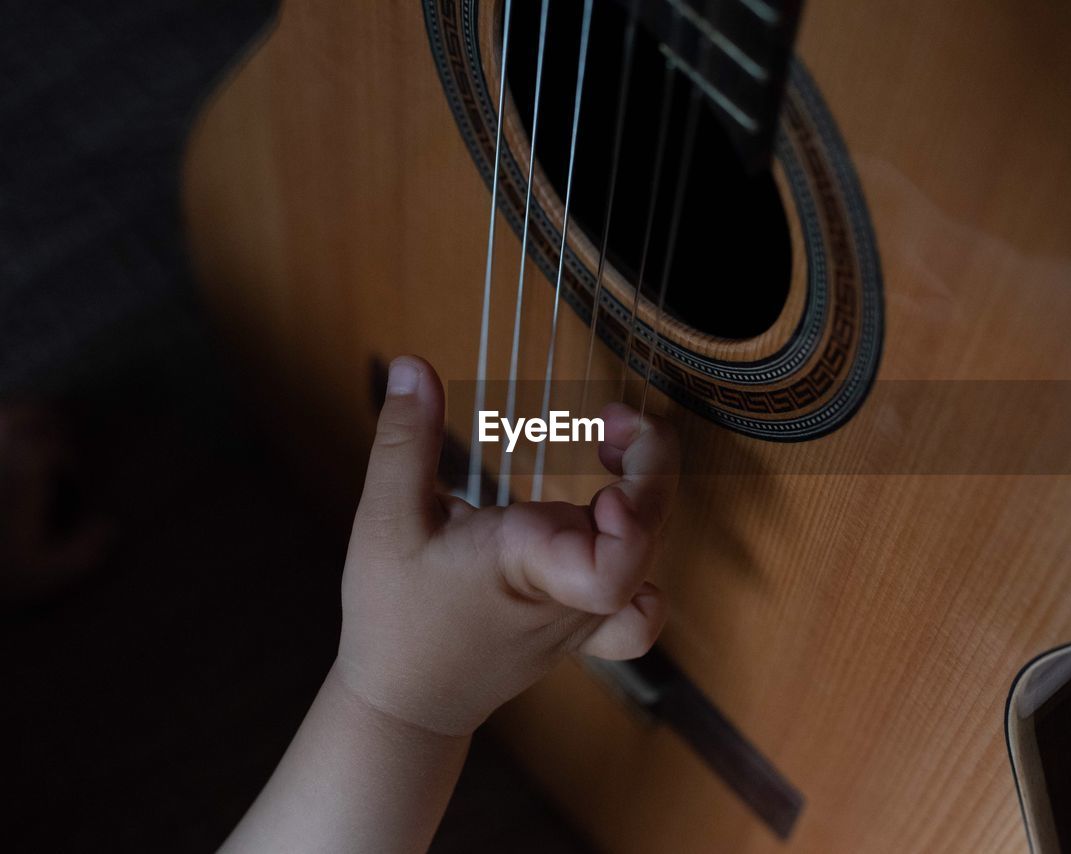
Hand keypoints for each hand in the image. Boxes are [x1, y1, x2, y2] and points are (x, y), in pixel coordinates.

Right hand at [332, 355, 678, 737]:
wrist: (409, 704)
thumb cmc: (394, 619)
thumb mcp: (384, 523)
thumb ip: (403, 442)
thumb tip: (411, 365)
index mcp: (530, 567)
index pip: (615, 564)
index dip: (633, 519)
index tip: (603, 477)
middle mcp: (571, 593)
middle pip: (650, 534)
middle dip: (648, 463)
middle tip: (610, 422)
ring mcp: (587, 613)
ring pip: (651, 552)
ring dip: (646, 493)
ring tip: (608, 443)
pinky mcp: (588, 621)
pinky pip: (641, 599)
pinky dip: (643, 555)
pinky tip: (612, 521)